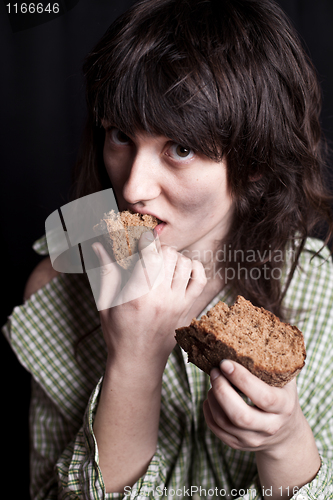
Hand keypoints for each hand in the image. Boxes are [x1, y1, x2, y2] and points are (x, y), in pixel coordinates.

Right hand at [92, 232, 206, 375]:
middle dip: (159, 249)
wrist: (138, 361)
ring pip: (185, 264)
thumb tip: (98, 246)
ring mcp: (178, 304)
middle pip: (169, 255)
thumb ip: (106, 272)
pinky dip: (194, 268)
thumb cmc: (118, 333)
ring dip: (175, 258)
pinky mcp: (188, 309)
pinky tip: (182, 270)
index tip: (140, 240)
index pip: (151, 255)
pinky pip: (200, 280)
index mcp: (137, 295)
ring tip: (163, 264)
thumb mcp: (106, 303)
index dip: (146, 241)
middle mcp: (161, 298)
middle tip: (149, 255)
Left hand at [203, 360, 303, 454]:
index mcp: (284, 406)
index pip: (263, 397)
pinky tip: (210, 397)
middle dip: (222, 390)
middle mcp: (271, 426)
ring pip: (225, 423)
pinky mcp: (239, 445)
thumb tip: (247, 326)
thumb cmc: (281, 393)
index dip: (242, 380)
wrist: (286, 431)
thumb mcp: (284, 378)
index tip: (225, 362)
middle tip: (214, 371)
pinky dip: (208, 411)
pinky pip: (217, 430)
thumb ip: (270, 360)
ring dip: (213, 398)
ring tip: (213, 381)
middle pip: (241, 416)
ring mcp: (254, 439)